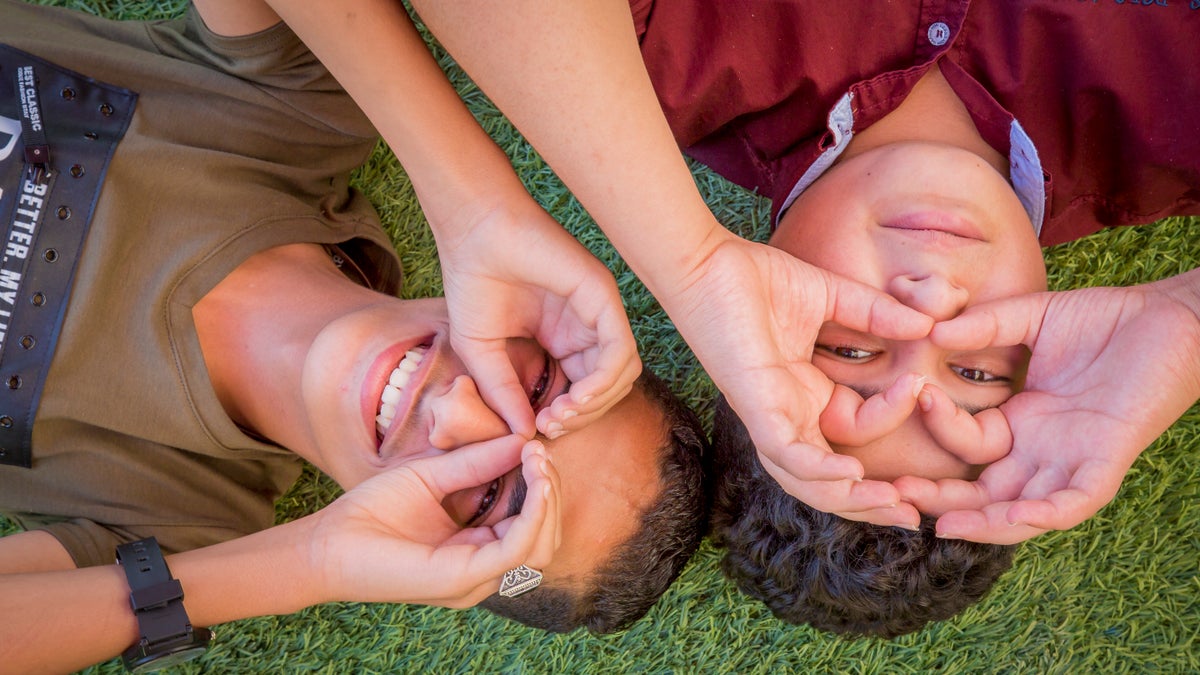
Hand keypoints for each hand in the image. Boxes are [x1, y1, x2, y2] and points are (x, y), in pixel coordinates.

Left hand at [310, 435, 560, 607]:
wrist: (326, 541)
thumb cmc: (371, 512)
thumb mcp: (433, 475)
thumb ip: (476, 464)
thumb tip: (521, 441)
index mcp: (476, 551)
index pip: (531, 526)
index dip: (541, 486)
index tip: (536, 446)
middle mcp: (481, 571)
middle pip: (545, 539)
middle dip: (551, 492)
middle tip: (540, 451)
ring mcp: (474, 579)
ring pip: (540, 546)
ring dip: (548, 501)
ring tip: (538, 462)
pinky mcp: (461, 578)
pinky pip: (515, 549)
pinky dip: (533, 512)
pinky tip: (532, 480)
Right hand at [435, 198, 639, 438]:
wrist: (473, 235)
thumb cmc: (473, 284)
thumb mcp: (482, 352)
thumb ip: (504, 392)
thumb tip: (524, 436)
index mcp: (563, 340)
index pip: (584, 390)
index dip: (567, 418)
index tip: (540, 430)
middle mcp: (587, 328)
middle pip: (608, 387)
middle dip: (583, 416)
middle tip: (551, 426)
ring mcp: (598, 313)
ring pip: (622, 374)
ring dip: (596, 404)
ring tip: (560, 414)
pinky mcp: (603, 297)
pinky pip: (621, 350)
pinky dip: (603, 381)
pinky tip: (574, 396)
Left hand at [663, 233, 933, 525]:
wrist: (707, 261)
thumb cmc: (756, 278)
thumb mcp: (831, 297)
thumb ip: (876, 314)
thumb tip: (926, 324)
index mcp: (801, 393)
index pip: (855, 428)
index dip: (891, 415)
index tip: (917, 385)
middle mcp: (785, 414)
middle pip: (827, 478)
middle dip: (869, 501)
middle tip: (911, 515)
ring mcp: (767, 414)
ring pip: (805, 480)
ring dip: (849, 499)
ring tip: (890, 505)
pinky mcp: (751, 405)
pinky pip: (784, 452)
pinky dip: (816, 470)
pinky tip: (850, 474)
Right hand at [898, 274, 1199, 543]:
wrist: (1174, 316)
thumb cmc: (1108, 319)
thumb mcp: (1031, 318)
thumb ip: (984, 326)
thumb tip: (930, 331)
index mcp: (1023, 422)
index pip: (968, 443)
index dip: (939, 427)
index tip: (916, 394)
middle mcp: (1043, 451)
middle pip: (984, 494)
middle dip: (941, 502)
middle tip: (896, 498)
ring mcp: (1074, 460)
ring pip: (1023, 512)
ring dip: (985, 523)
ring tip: (943, 525)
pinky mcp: (1108, 461)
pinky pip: (1074, 502)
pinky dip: (1045, 515)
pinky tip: (1016, 516)